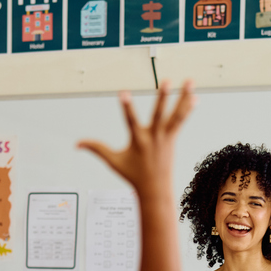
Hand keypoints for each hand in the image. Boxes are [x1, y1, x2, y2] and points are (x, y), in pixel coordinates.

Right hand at [78, 80, 194, 192]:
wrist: (155, 190)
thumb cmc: (133, 175)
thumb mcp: (113, 161)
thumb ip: (95, 148)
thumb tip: (76, 144)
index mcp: (138, 140)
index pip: (130, 120)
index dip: (126, 106)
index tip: (123, 92)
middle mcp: (154, 137)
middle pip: (158, 113)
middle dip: (162, 97)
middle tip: (166, 81)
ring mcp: (166, 137)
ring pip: (176, 114)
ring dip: (182, 97)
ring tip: (188, 81)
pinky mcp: (173, 138)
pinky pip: (181, 120)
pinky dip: (187, 108)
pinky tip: (193, 97)